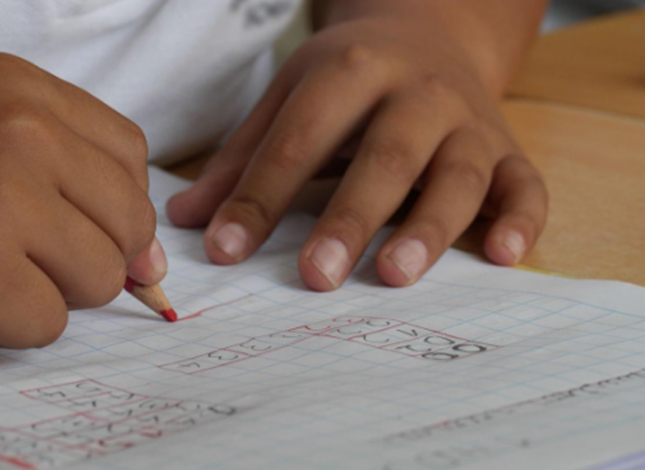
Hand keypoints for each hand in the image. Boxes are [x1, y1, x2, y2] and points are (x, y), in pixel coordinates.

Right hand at [0, 54, 163, 357]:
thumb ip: (74, 182)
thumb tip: (153, 261)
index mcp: (14, 87)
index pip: (129, 155)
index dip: (114, 203)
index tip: (82, 224)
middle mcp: (13, 130)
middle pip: (129, 220)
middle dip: (90, 254)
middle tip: (24, 253)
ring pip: (102, 276)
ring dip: (51, 290)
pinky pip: (50, 322)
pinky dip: (11, 325)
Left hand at [167, 18, 547, 290]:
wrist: (430, 35)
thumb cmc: (349, 80)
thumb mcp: (290, 98)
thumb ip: (242, 159)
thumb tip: (185, 221)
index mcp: (350, 71)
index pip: (299, 140)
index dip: (260, 197)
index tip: (225, 252)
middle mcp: (416, 93)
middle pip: (385, 157)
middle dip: (350, 217)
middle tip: (316, 276)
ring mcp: (468, 121)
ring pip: (458, 174)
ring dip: (430, 227)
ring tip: (394, 275)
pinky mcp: (507, 148)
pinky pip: (525, 184)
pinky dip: (522, 220)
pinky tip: (503, 257)